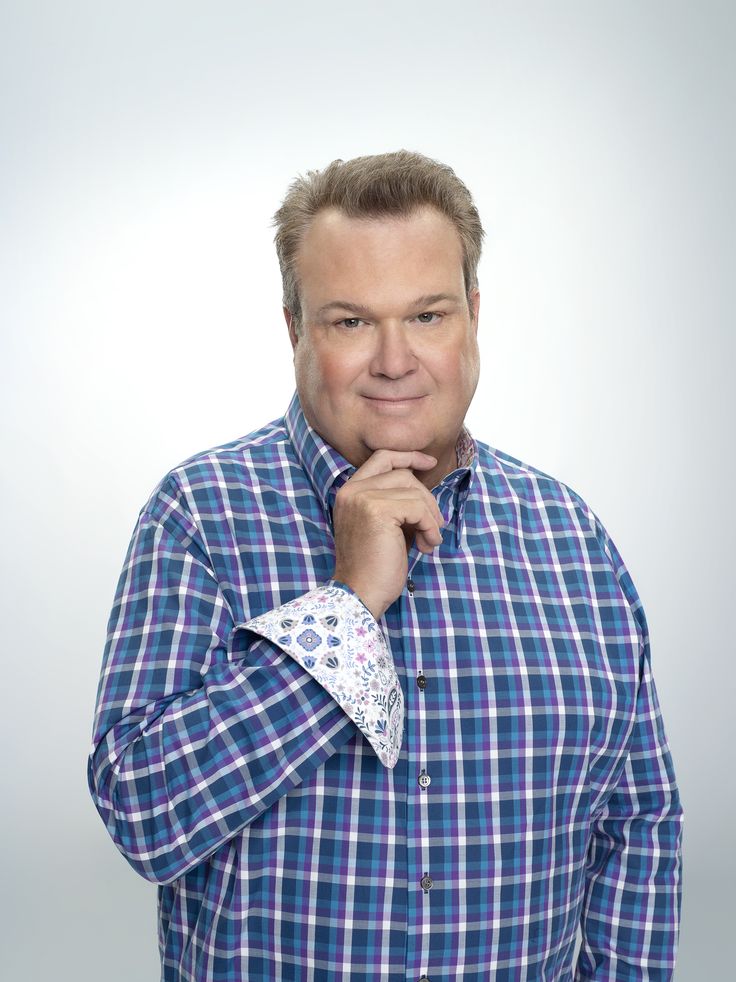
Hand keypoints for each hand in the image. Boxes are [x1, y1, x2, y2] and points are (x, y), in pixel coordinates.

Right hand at [331, 449, 444, 619]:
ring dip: (430, 517)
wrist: (360, 593)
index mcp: (350, 492)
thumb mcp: (383, 525)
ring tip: (428, 540)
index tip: (430, 463)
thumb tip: (423, 490)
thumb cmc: (375, 565)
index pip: (382, 458)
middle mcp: (352, 490)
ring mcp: (362, 498)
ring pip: (414, 491)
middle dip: (426, 498)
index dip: (409, 457)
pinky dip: (430, 527)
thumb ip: (395, 502)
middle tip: (433, 526)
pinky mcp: (376, 510)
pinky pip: (418, 508)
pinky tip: (426, 546)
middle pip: (403, 474)